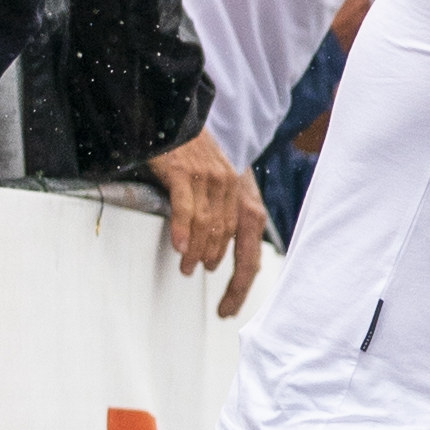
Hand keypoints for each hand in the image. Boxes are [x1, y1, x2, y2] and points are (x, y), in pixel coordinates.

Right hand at [148, 129, 264, 315]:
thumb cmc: (197, 160)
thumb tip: (216, 255)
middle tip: (200, 281)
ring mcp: (210, 181)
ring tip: (187, 268)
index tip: (228, 308)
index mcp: (244, 200)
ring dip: (198, 252)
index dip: (241, 283)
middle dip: (218, 268)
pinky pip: (187, 208)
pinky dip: (184, 230)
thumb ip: (223, 217)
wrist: (179, 122)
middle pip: (230, 242)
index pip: (250, 251)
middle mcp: (232, 191)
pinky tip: (180, 248)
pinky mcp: (186, 173)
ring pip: (208, 227)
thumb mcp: (221, 188)